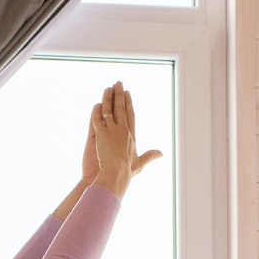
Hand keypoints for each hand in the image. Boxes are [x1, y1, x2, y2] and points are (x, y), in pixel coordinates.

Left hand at [89, 82, 162, 197]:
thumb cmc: (127, 172)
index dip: (129, 104)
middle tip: (118, 83)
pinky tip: (96, 104)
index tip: (127, 94)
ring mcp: (112, 131)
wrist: (116, 174)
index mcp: (132, 136)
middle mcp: (123, 130)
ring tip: (108, 88)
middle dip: (120, 95)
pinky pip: (98, 118)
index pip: (130, 116)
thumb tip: (162, 154)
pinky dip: (97, 111)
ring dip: (108, 98)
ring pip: (109, 110)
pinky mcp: (101, 133)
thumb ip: (150, 156)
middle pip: (121, 108)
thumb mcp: (140, 163)